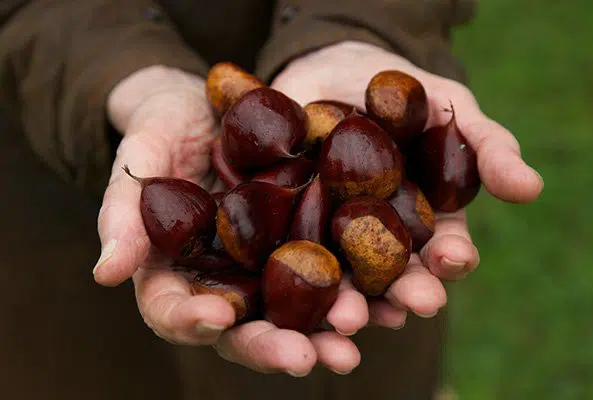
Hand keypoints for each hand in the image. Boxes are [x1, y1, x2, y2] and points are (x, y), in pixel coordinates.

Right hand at [92, 66, 365, 375]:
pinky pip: (333, 271)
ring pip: (295, 312)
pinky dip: (359, 289)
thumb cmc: (161, 131)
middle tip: (305, 359)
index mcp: (177, 272)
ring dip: (325, 332)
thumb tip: (106, 274)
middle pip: (244, 328)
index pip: (176, 311)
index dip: (192, 320)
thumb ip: (122, 214)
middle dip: (272, 346)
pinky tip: (386, 300)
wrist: (209, 105)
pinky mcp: (306, 240)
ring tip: (354, 341)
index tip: (215, 318)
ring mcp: (268, 264)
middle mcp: (227, 280)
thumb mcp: (138, 161)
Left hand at [271, 41, 543, 327]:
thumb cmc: (402, 94)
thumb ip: (488, 146)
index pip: (445, 249)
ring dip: (352, 303)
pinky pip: (292, 253)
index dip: (452, 258)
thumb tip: (531, 188)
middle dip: (405, 293)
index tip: (454, 260)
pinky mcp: (289, 224)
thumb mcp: (452, 109)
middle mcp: (381, 238)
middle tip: (411, 307)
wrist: (334, 70)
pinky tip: (299, 297)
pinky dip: (297, 275)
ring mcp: (333, 234)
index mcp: (425, 220)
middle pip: (396, 276)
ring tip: (349, 319)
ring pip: (345, 278)